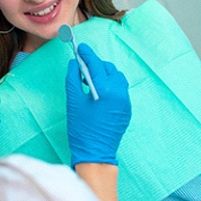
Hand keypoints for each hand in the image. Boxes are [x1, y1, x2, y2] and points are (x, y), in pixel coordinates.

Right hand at [66, 43, 130, 166]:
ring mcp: (125, 101)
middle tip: (82, 67)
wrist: (95, 153)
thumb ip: (73, 79)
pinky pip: (120, 90)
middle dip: (96, 64)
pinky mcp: (127, 110)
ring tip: (90, 80)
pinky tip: (99, 92)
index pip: (96, 64)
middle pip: (109, 68)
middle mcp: (119, 92)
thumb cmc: (81, 129)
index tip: (80, 47)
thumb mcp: (73, 101)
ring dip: (105, 74)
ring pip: (117, 78)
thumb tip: (75, 63)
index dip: (87, 54)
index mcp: (106, 89)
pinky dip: (110, 85)